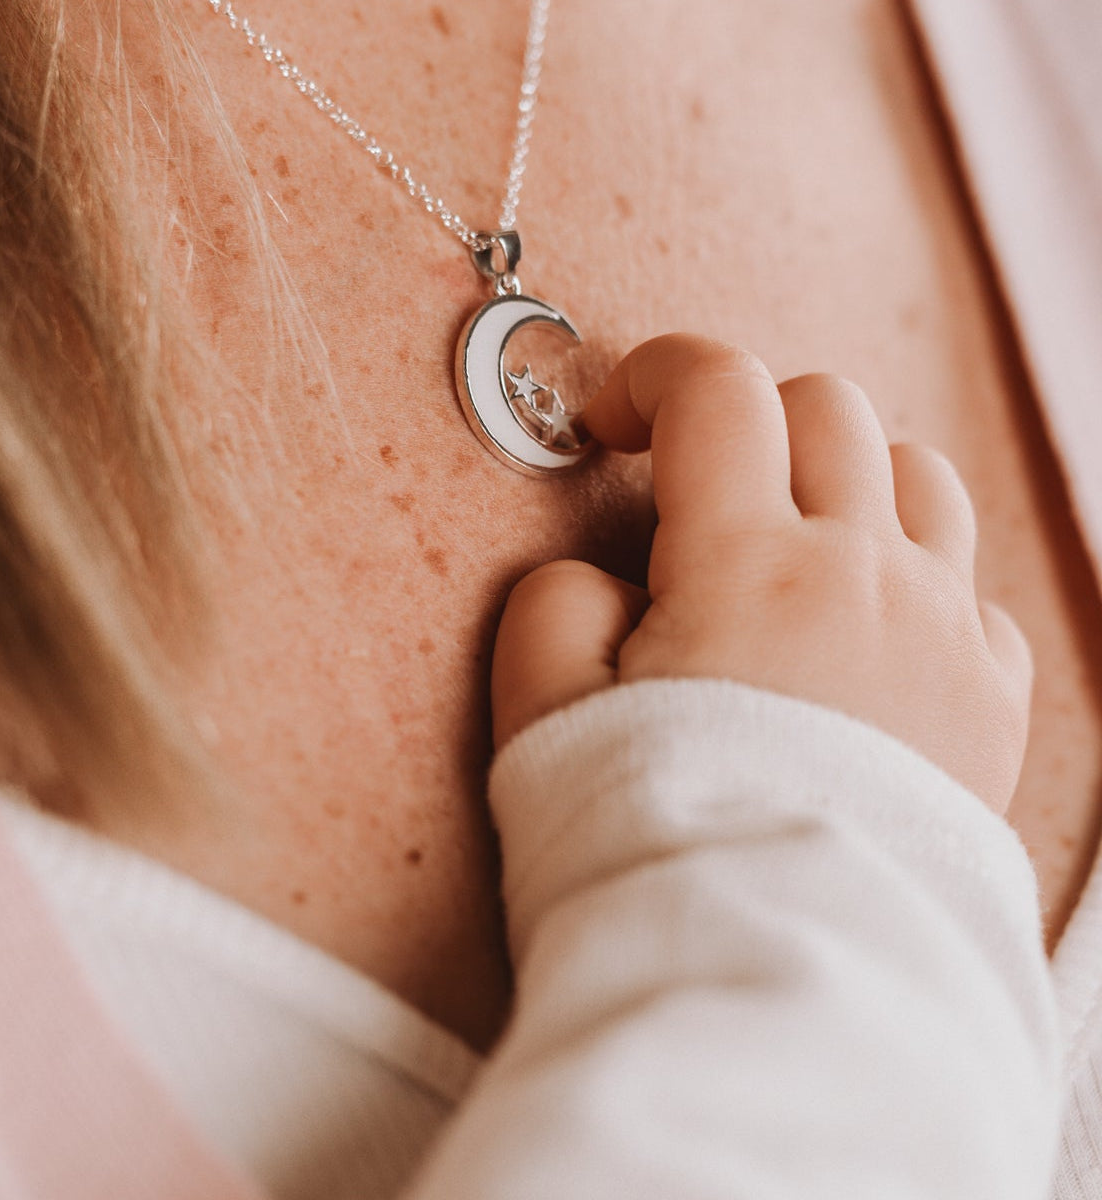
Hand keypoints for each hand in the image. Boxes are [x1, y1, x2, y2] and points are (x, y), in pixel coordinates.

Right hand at [492, 336, 1031, 812]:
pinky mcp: (988, 698)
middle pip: (827, 407)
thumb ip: (555, 605)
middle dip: (745, 418)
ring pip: (918, 474)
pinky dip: (913, 570)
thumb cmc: (653, 847)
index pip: (717, 389)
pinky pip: (970, 582)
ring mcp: (940, 633)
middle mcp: (864, 576)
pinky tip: (860, 628)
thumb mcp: (544, 715)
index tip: (613, 420)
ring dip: (844, 475)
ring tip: (787, 540)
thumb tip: (603, 576)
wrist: (776, 977)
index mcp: (749, 565)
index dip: (653, 373)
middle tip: (691, 487)